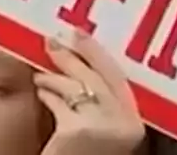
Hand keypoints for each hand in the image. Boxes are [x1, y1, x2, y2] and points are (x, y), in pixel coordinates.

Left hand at [35, 30, 144, 154]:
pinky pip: (59, 100)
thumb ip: (100, 107)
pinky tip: (41, 90)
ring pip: (76, 85)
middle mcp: (125, 125)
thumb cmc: (82, 154)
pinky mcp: (78, 130)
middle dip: (74, 55)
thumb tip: (77, 64)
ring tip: (41, 76)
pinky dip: (48, 92)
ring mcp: (103, 127)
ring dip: (54, 76)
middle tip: (52, 41)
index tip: (79, 35)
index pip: (119, 78)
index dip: (97, 53)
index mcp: (135, 125)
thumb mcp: (101, 132)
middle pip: (98, 76)